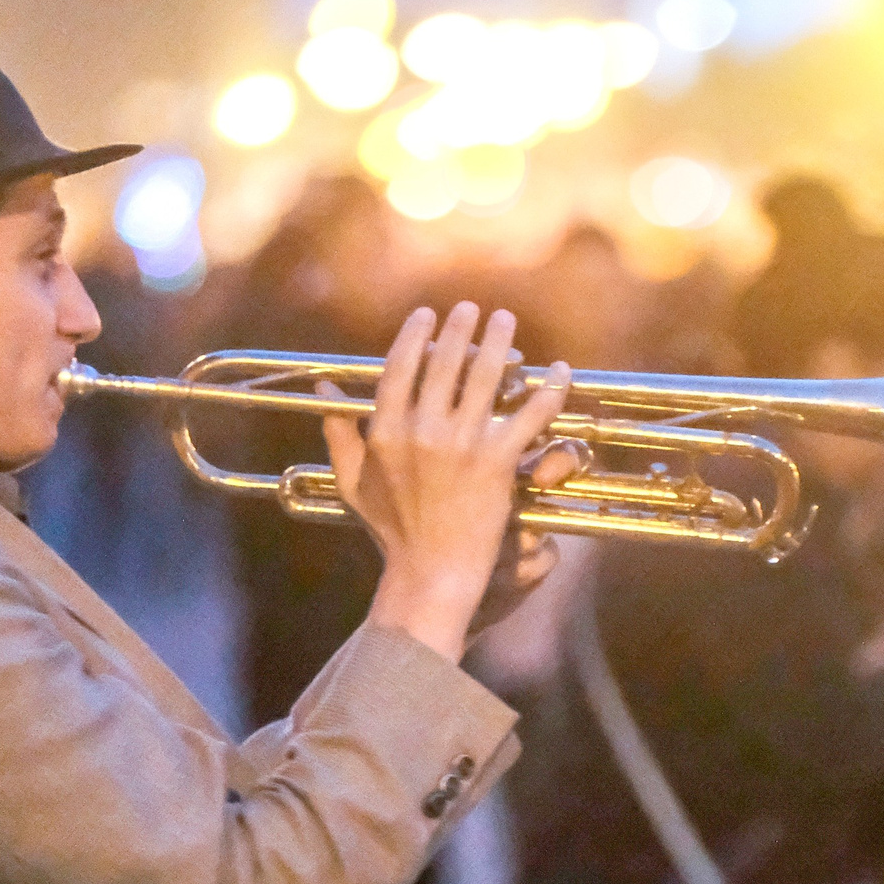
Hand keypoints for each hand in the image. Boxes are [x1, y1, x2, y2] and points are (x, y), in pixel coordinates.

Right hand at [325, 304, 570, 661]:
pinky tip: (559, 370)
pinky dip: (549, 390)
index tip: (428, 315)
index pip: (401, 366)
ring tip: (506, 322)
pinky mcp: (497, 463)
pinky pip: (528, 416)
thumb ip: (339, 433)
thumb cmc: (392, 532)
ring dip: (499, 342)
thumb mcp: (354, 483)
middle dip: (461, 328)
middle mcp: (421, 430)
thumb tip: (323, 389)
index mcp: (385, 431)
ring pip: (486, 377)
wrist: (431, 573)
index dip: (416, 334)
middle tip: (473, 310)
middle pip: (445, 362)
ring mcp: (460, 445)